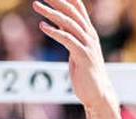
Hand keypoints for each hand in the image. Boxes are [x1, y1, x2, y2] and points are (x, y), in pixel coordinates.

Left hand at [33, 0, 116, 115]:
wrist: (98, 93)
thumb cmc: (86, 74)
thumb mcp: (78, 52)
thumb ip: (72, 38)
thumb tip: (62, 29)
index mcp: (88, 33)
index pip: (78, 9)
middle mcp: (89, 35)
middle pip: (72, 12)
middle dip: (57, 1)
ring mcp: (87, 45)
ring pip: (68, 23)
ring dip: (51, 12)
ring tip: (37, 5)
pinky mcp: (82, 55)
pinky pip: (66, 39)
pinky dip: (54, 31)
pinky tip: (42, 26)